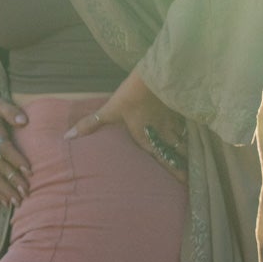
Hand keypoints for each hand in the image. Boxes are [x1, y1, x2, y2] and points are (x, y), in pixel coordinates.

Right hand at [0, 97, 30, 209]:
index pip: (5, 149)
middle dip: (13, 181)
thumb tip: (24, 120)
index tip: (29, 170)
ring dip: (5, 191)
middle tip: (26, 192)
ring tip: (18, 202)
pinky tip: (7, 204)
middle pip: (0, 167)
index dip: (16, 160)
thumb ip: (11, 111)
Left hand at [64, 71, 188, 178]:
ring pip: (183, 141)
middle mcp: (163, 135)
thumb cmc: (131, 96)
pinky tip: (194, 133)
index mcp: (147, 139)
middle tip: (192, 179)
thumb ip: (89, 125)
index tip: (185, 185)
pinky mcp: (179, 109)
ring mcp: (173, 123)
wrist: (155, 76)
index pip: (163, 161)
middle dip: (185, 166)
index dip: (175, 174)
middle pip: (177, 154)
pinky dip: (190, 132)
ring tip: (195, 160)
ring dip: (188, 151)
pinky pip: (187, 126)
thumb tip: (67, 137)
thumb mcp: (109, 110)